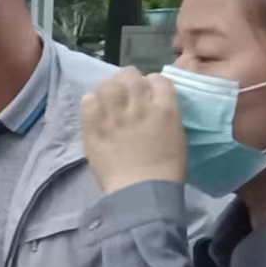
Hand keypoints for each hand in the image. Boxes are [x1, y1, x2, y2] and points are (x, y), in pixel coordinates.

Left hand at [81, 69, 186, 193]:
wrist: (143, 191)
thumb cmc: (166, 169)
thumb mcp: (177, 134)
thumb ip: (165, 114)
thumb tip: (152, 104)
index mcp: (165, 107)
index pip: (157, 79)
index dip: (151, 84)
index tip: (147, 94)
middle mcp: (139, 105)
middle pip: (130, 75)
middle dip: (128, 82)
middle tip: (125, 96)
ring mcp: (114, 115)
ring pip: (107, 84)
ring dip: (108, 89)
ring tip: (107, 102)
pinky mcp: (94, 127)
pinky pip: (88, 101)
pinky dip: (91, 102)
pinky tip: (95, 112)